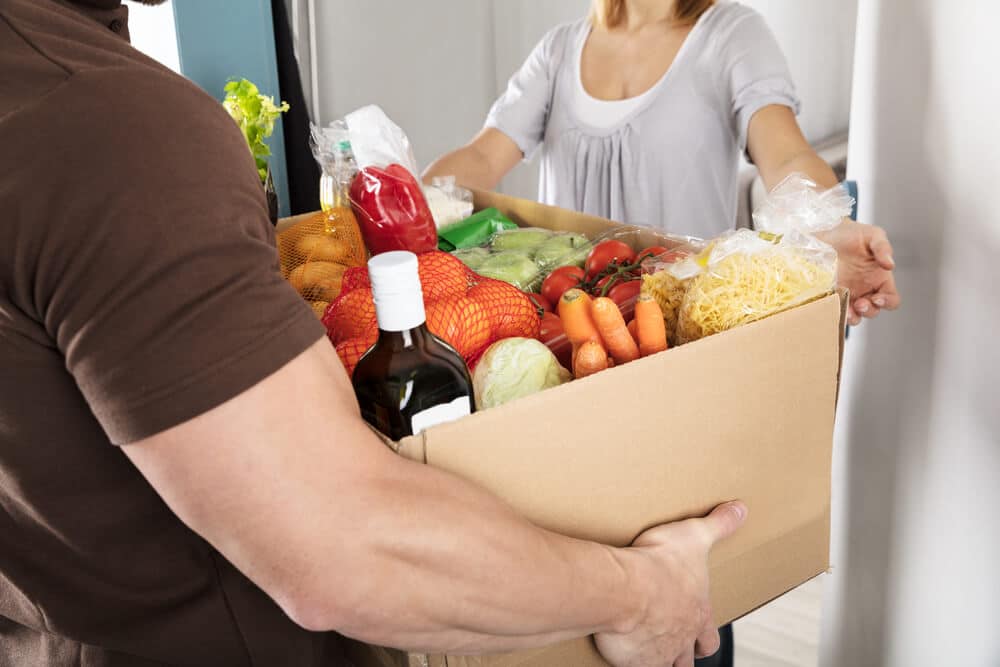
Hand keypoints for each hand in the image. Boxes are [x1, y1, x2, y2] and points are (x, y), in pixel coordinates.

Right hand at [595, 502, 746, 666]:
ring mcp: (658, 651)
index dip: (705, 638)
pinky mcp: (633, 659)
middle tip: (672, 643)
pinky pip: (633, 665)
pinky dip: (629, 659)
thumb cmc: (660, 564)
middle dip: (684, 653)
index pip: (709, 637)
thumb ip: (718, 524)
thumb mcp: (695, 535)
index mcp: (697, 613)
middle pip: (688, 657)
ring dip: (658, 657)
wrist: (628, 587)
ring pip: (665, 665)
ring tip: (646, 645)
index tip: (700, 636)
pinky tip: (620, 648)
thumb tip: (740, 509)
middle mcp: (681, 637)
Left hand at [817, 220, 900, 324]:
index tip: (879, 298)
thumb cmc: (852, 233)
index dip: (887, 302)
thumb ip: (883, 248)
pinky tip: (832, 306)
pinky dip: (834, 312)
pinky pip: (834, 309)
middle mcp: (864, 289)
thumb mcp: (872, 235)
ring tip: (847, 311)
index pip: (890, 299)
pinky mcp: (829, 293)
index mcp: (879, 279)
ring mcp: (846, 293)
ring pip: (854, 315)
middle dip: (868, 310)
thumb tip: (890, 264)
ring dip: (852, 316)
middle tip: (861, 303)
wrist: (826, 230)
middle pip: (872, 310)